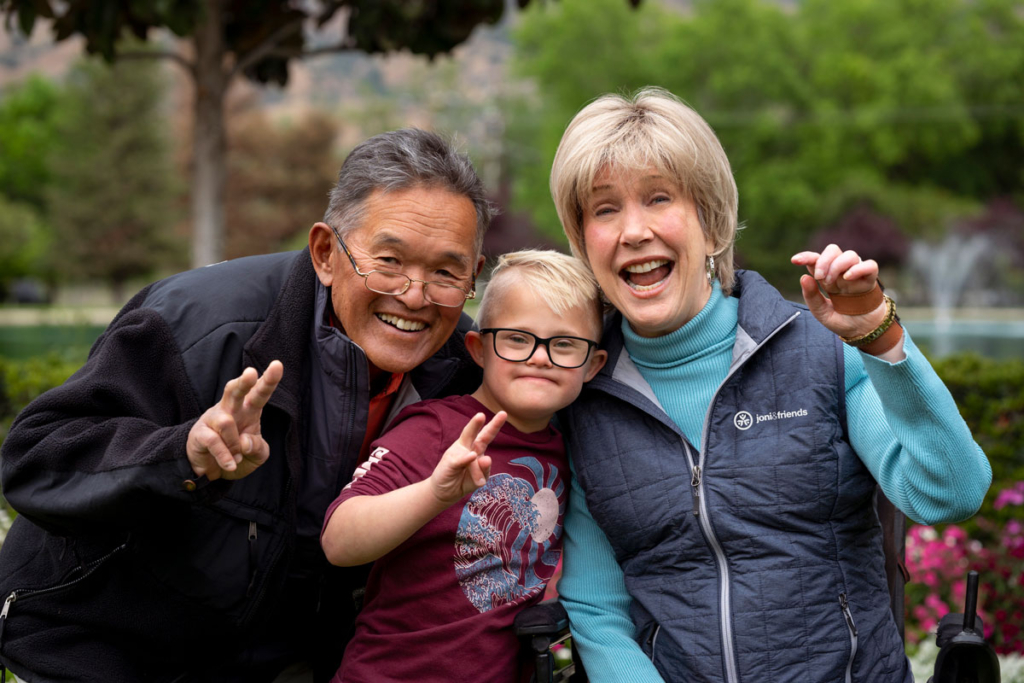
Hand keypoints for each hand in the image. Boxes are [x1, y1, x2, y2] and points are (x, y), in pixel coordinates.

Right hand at [186, 361, 283, 480]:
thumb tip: (244, 442)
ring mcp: (213, 419)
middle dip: (243, 381)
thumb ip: (257, 447)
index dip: (268, 380)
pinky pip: (214, 441)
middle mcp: (231, 409)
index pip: (260, 393)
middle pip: (235, 390)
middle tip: (251, 373)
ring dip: (235, 445)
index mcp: (249, 410)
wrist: (212, 472)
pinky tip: (230, 464)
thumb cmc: (238, 455)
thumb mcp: (257, 455)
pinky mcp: (200, 433)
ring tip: (237, 457)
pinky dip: (225, 456)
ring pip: (226, 422)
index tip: (277, 365)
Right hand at [429, 411, 506, 505]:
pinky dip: (466, 458)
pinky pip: (460, 459)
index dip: (494, 425)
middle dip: (477, 424)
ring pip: (469, 451)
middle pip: (473, 433)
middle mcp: (466, 447)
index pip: (486, 435)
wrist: (445, 492)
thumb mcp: (480, 479)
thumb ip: (485, 470)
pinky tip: (471, 456)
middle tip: (482, 415)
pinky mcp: (449, 462)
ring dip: (477, 466)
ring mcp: (456, 453)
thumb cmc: (464, 481)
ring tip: (479, 480)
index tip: (503, 413)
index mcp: (476, 448)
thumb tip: (487, 458)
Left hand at [791, 245, 886, 338]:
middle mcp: (841, 272)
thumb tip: (804, 277)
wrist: (862, 331)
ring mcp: (856, 275)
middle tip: (819, 278)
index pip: (816, 259)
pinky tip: (848, 277)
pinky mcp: (870, 280)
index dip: (806, 257)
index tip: (794, 261)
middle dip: (823, 260)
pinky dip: (859, 268)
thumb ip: (811, 296)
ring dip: (837, 266)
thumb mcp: (821, 312)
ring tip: (832, 284)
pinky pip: (870, 265)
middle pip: (833, 250)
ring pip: (850, 255)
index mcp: (827, 278)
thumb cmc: (841, 320)